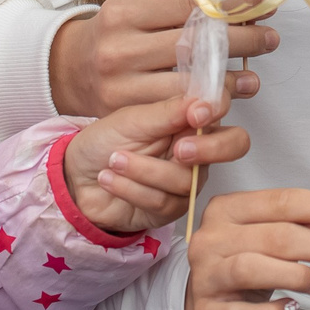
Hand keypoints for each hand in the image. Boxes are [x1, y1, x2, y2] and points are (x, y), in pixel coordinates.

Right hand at [48, 0, 277, 115]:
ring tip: (253, 78)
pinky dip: (204, 105)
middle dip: (240, 42)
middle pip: (193, 45)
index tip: (256, 4)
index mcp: (124, 12)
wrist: (67, 70)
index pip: (187, 7)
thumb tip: (235, 1)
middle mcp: (120, 49)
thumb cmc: (113, 34)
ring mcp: (120, 85)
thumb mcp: (135, 8)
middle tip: (269, 39)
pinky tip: (224, 99)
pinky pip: (174, 112)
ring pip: (188, 85)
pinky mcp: (124, 114)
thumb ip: (176, 6)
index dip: (227, 7)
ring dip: (229, 82)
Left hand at [62, 94, 251, 233]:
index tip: (198, 113)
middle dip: (211, 148)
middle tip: (180, 149)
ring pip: (186, 179)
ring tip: (114, 161)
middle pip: (234, 145)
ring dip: (144, 170)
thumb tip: (203, 101)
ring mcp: (185, 180)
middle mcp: (196, 149)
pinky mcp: (170, 208)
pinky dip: (131, 188)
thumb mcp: (132, 119)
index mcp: (188, 119)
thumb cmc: (104, 143)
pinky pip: (162, 201)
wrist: (75, 178)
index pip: (222, 109)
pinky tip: (110, 179)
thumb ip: (169, 111)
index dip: (218, 109)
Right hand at [183, 187, 309, 309]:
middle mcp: (212, 238)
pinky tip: (293, 309)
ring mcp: (206, 276)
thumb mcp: (269, 236)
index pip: (282, 201)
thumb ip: (305, 225)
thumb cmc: (244, 262)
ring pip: (253, 268)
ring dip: (298, 275)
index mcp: (228, 208)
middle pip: (275, 236)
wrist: (202, 305)